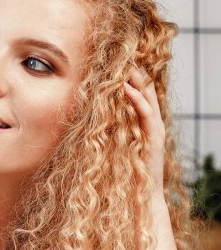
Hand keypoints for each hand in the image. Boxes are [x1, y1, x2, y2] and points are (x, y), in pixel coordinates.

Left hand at [123, 65, 165, 196]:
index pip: (140, 93)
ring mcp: (155, 130)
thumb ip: (111, 132)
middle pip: (146, 90)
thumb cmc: (126, 174)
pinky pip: (146, 114)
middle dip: (136, 72)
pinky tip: (127, 88)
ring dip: (137, 80)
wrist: (141, 196)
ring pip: (148, 98)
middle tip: (125, 54)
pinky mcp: (154, 138)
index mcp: (143, 124)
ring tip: (126, 64)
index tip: (118, 61)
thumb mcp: (115, 147)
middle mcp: (152, 124)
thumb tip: (94, 121)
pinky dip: (137, 100)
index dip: (131, 77)